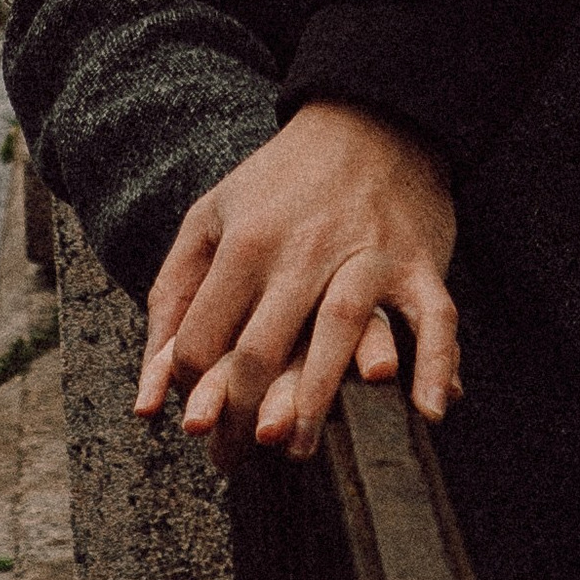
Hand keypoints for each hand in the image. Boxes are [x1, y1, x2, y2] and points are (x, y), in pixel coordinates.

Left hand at [132, 100, 457, 472]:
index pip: (204, 336)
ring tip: (294, 449)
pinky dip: (434, 361)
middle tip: (233, 460)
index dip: (191, 388)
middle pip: (263, 345)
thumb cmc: (278, 182)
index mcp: (245, 241)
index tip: (196, 423)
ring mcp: (365, 254)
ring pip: (338, 331)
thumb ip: (173, 299)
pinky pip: (434, 317)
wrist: (369, 119)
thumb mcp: (210, 219)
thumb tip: (145, 400)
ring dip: (315, 397)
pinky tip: (427, 410)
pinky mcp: (419, 262)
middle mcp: (302, 248)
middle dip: (239, 414)